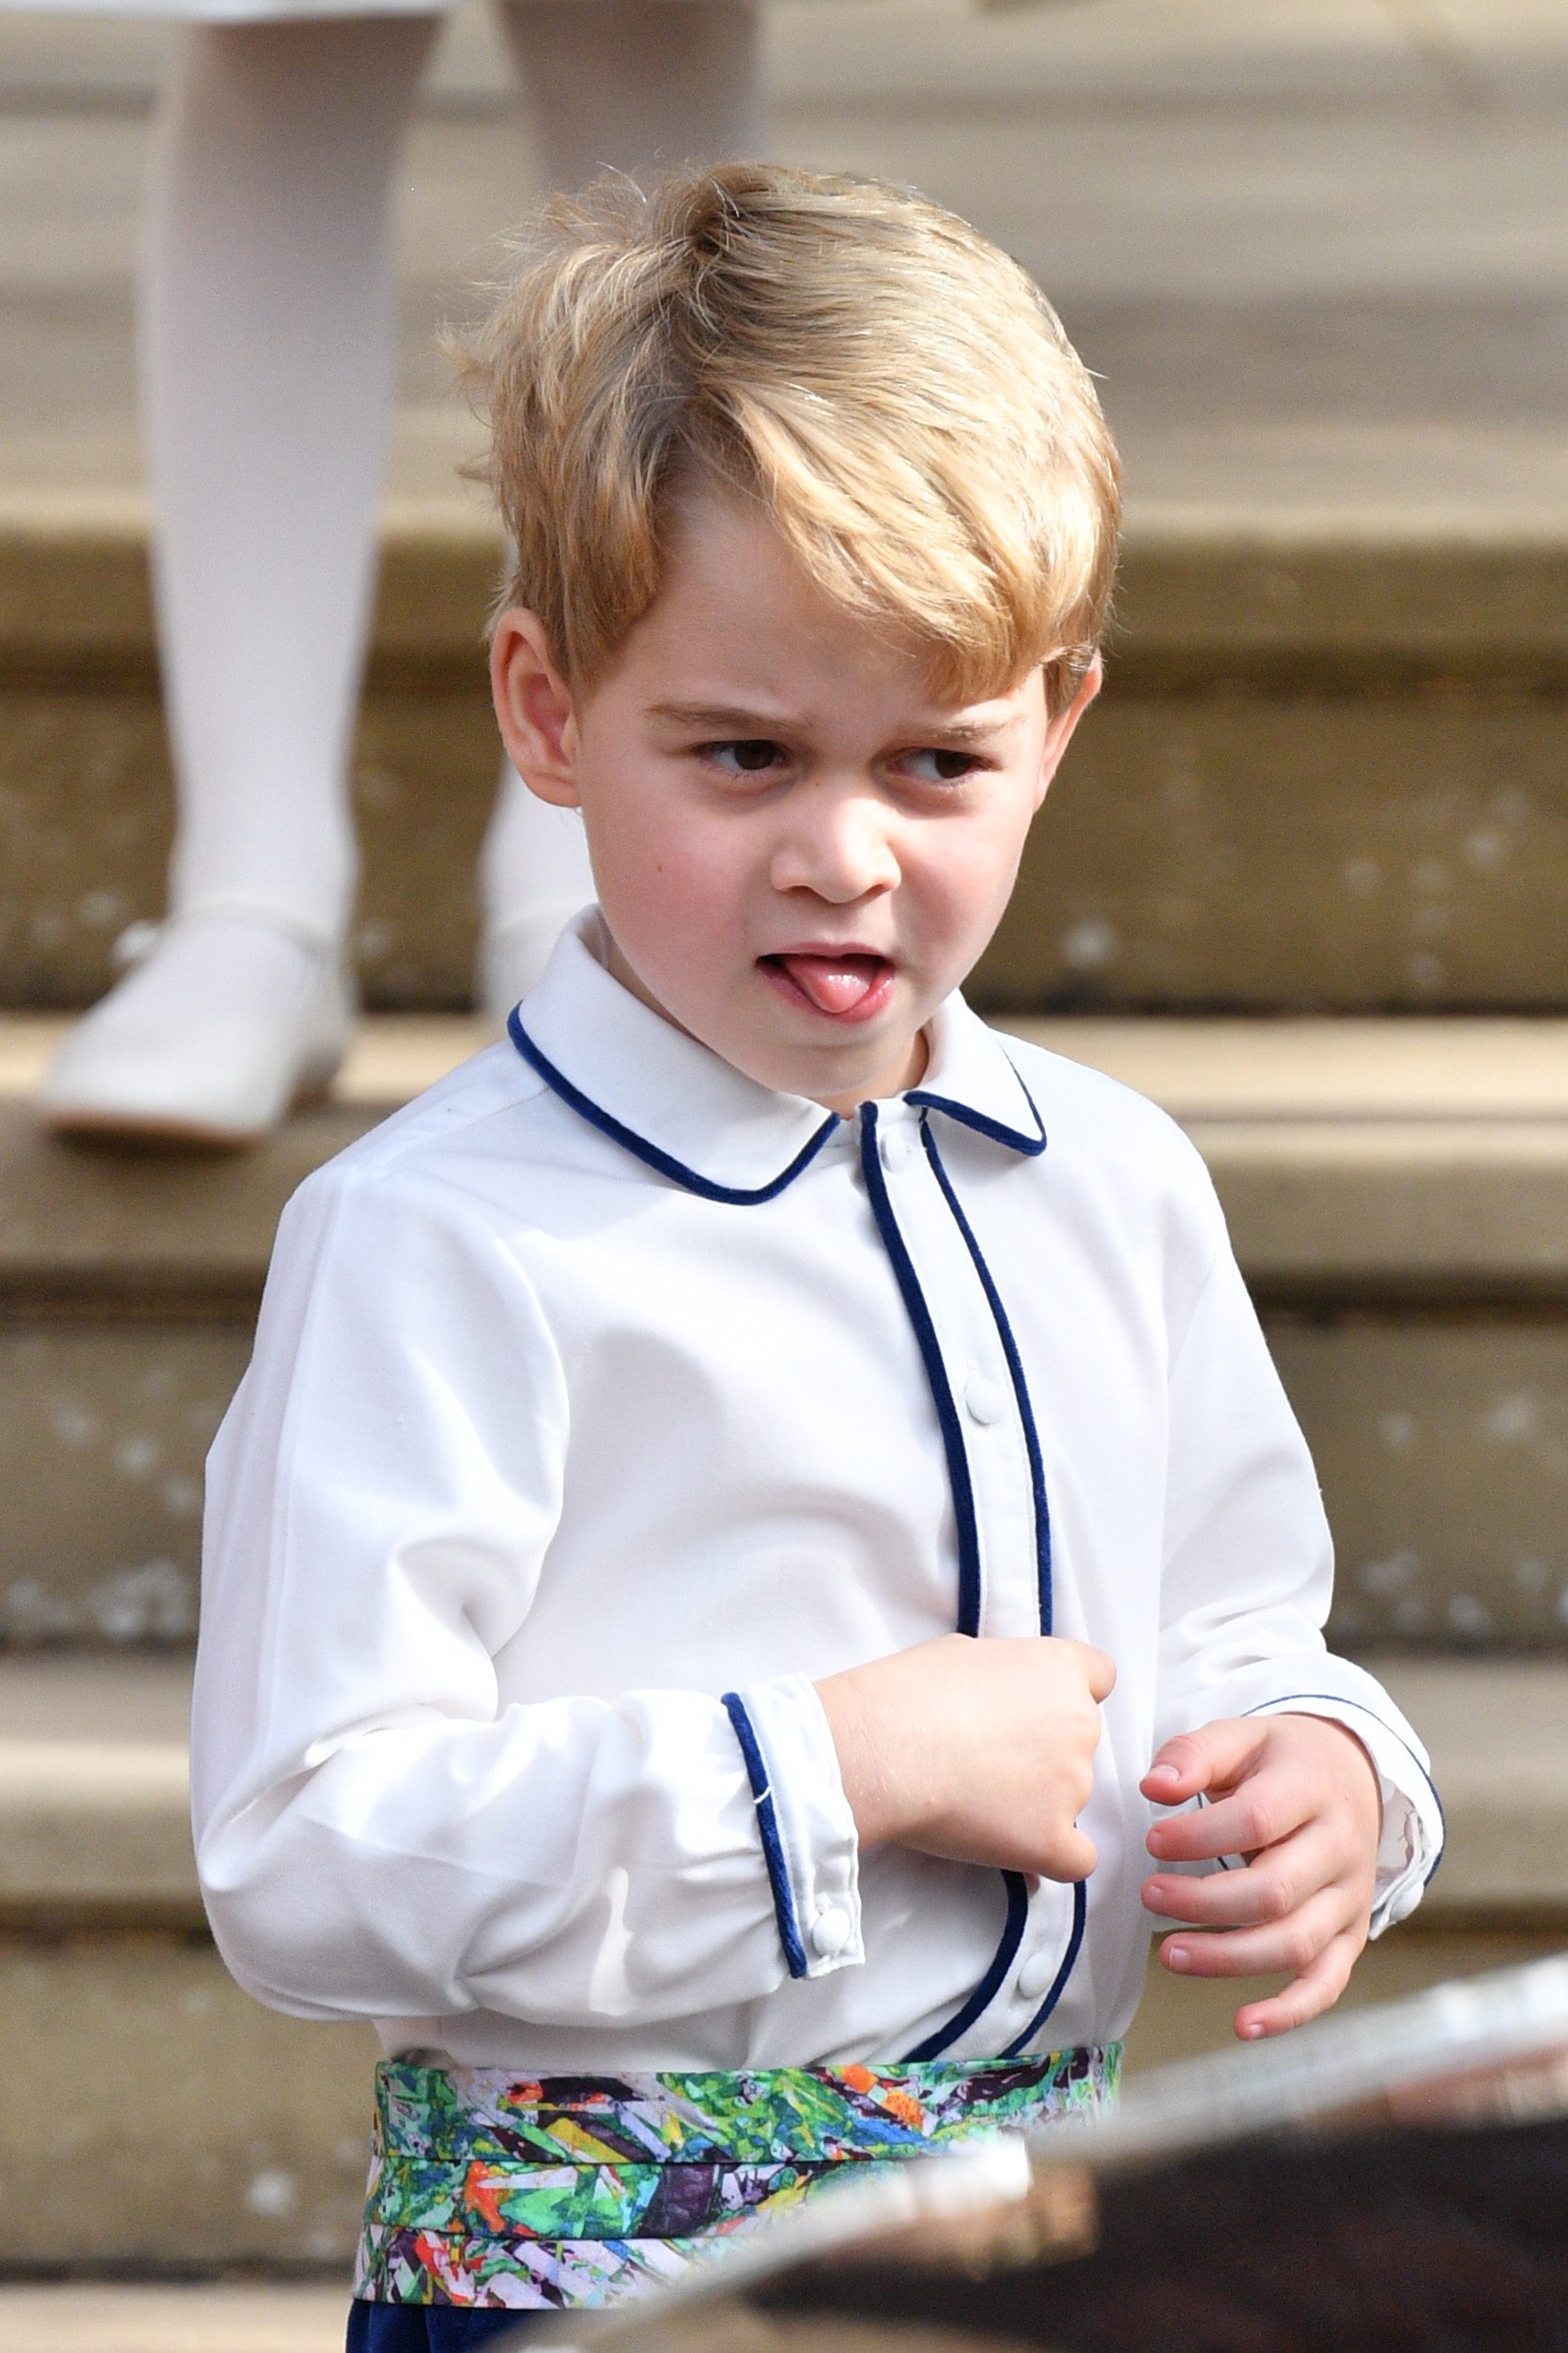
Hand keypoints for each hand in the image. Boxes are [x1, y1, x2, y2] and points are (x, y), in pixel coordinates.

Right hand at [817, 1634, 1114, 1880]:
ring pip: (1071, 1798)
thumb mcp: (963, 1654)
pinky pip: (1078, 1859)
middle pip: (1081, 1741)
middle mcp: (1079, 1723)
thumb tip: (1001, 1701)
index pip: (1099, 1677)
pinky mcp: (1053, 1839)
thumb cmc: (908, 1694)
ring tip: (974, 1799)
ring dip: (1037, 1801)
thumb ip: (1003, 1675)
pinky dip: (1053, 1856)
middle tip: (989, 1758)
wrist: (885, 1748)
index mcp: (1059, 1669)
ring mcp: (1072, 1784)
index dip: (1068, 1696)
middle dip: (1043, 1750)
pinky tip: (1018, 1849)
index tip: (1037, 1711)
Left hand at [1140, 1713, 1381, 2039]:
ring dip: (1229, 1958)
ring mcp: (1350, 1897)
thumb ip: (1195, 1754)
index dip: (1201, 1836)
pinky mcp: (1350, 1936)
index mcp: (1313, 1789)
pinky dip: (1288, 2012)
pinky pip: (1327, 1984)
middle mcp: (1340, 1848)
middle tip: (1148, 1895)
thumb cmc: (1282, 1760)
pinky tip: (1242, 2025)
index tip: (1152, 1838)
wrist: (1353, 1777)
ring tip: (1170, 1954)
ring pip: (1295, 1943)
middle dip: (1204, 1902)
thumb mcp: (1243, 1736)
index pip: (1259, 1819)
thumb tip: (1153, 1786)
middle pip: (1275, 1891)